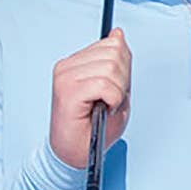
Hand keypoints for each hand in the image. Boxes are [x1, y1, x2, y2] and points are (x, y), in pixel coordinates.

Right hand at [49, 32, 133, 171]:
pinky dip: (112, 100)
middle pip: (115, 53)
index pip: (114, 44)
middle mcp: (68, 66)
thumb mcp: (115, 89)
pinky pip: (105, 84)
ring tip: (105, 106)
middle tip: (110, 101)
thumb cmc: (93, 127)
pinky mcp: (67, 91)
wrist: (74, 155)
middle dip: (122, 80)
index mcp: (76, 62)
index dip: (124, 69)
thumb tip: (118, 34)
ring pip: (111, 68)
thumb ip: (118, 62)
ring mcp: (65, 76)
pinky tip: (102, 110)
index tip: (114, 90)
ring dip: (117, 92)